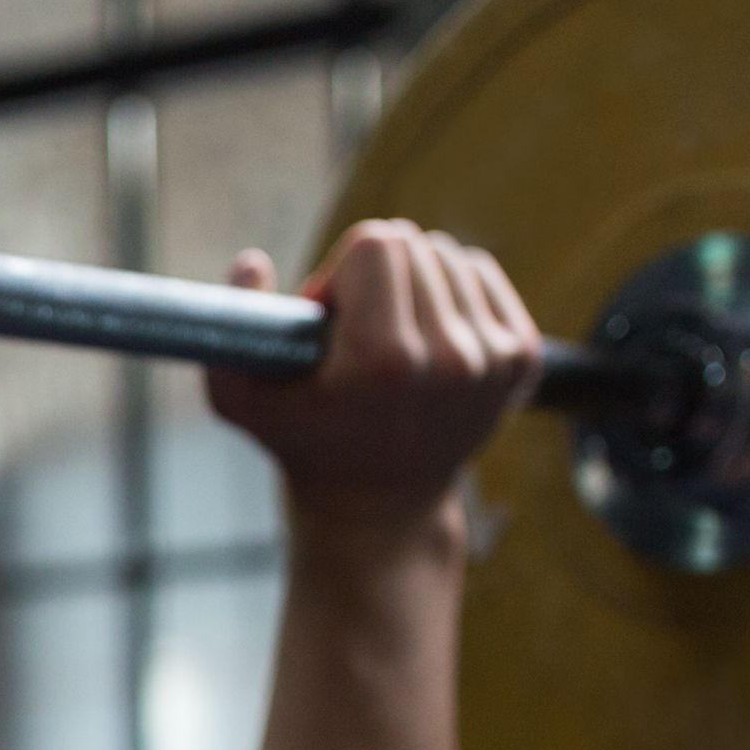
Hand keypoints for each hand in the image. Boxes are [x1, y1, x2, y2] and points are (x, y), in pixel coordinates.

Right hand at [201, 221, 539, 535]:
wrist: (382, 507)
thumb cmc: (306, 444)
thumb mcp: (240, 399)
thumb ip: (227, 326)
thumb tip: (251, 261)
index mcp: (385, 360)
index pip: (378, 242)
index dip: (342, 272)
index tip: (331, 316)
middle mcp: (450, 358)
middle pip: (416, 244)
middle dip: (378, 276)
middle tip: (359, 331)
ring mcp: (493, 359)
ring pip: (451, 256)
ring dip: (416, 283)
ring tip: (394, 337)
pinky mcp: (522, 358)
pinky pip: (483, 274)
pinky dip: (454, 291)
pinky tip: (430, 337)